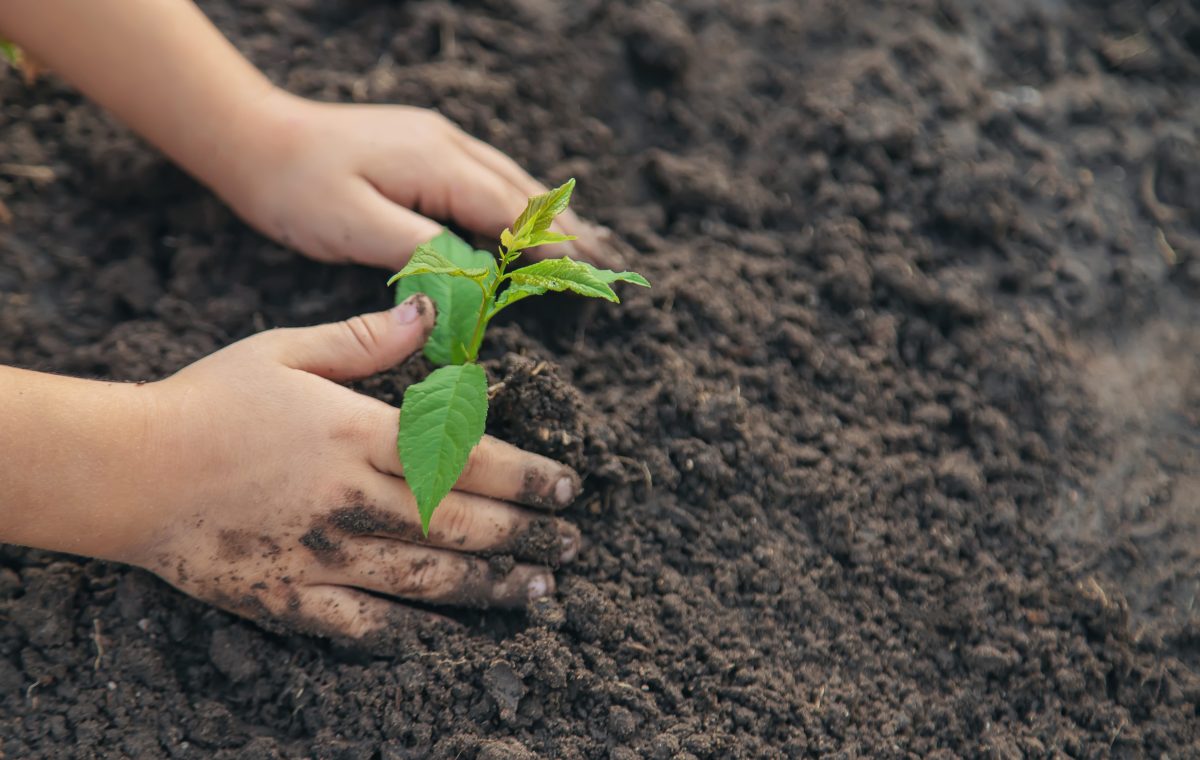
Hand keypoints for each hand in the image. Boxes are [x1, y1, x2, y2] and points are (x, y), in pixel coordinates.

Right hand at [110, 295, 581, 639]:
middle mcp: (353, 498)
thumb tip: (430, 308)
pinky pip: (361, 626)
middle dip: (527, 536)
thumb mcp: (286, 351)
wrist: (126, 470)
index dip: (528, 476)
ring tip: (538, 593)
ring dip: (491, 586)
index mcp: (358, 433)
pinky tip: (446, 636)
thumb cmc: (208, 400)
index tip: (569, 488)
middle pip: (461, 524)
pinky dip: (409, 632)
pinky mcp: (290, 598)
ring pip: (428, 579)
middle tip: (572, 546)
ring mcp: (324, 555)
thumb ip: (366, 339)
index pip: (467, 458)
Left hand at [221, 92, 626, 271]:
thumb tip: (476, 278)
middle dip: (565, 224)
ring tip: (583, 237)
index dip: (551, 243)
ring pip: (505, 177)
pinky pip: (483, 172)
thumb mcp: (356, 227)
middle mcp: (445, 144)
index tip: (590, 269)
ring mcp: (434, 139)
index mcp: (436, 164)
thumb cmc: (297, 187)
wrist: (254, 138)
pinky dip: (513, 197)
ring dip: (545, 209)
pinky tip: (521, 212)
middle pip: (520, 189)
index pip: (509, 210)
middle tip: (607, 256)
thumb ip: (421, 251)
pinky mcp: (419, 144)